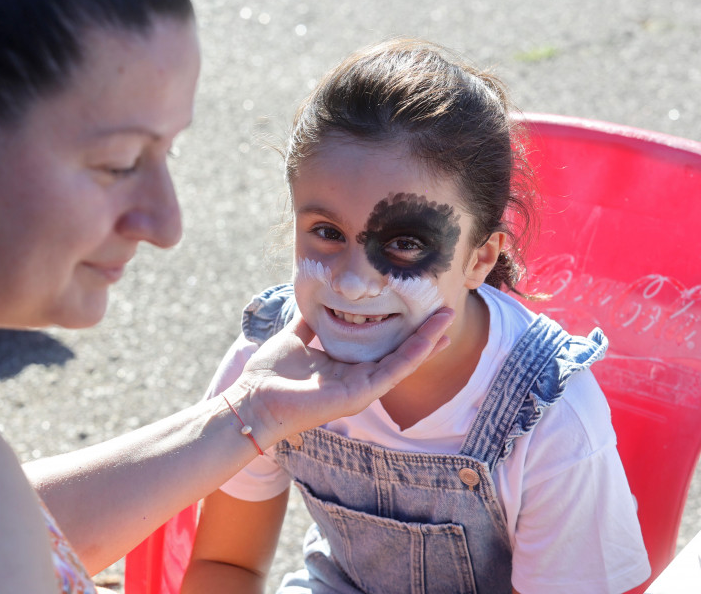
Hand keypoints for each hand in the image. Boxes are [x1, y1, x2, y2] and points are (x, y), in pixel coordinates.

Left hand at [230, 307, 454, 444]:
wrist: (252, 400)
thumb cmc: (269, 374)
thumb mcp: (295, 338)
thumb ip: (311, 323)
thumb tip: (316, 300)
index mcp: (345, 367)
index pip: (382, 346)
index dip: (404, 329)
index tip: (422, 309)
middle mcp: (358, 379)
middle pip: (400, 353)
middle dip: (425, 333)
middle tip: (448, 311)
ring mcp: (361, 389)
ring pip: (403, 362)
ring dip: (427, 341)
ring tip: (448, 320)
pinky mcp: (359, 396)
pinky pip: (393, 372)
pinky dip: (413, 355)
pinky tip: (430, 339)